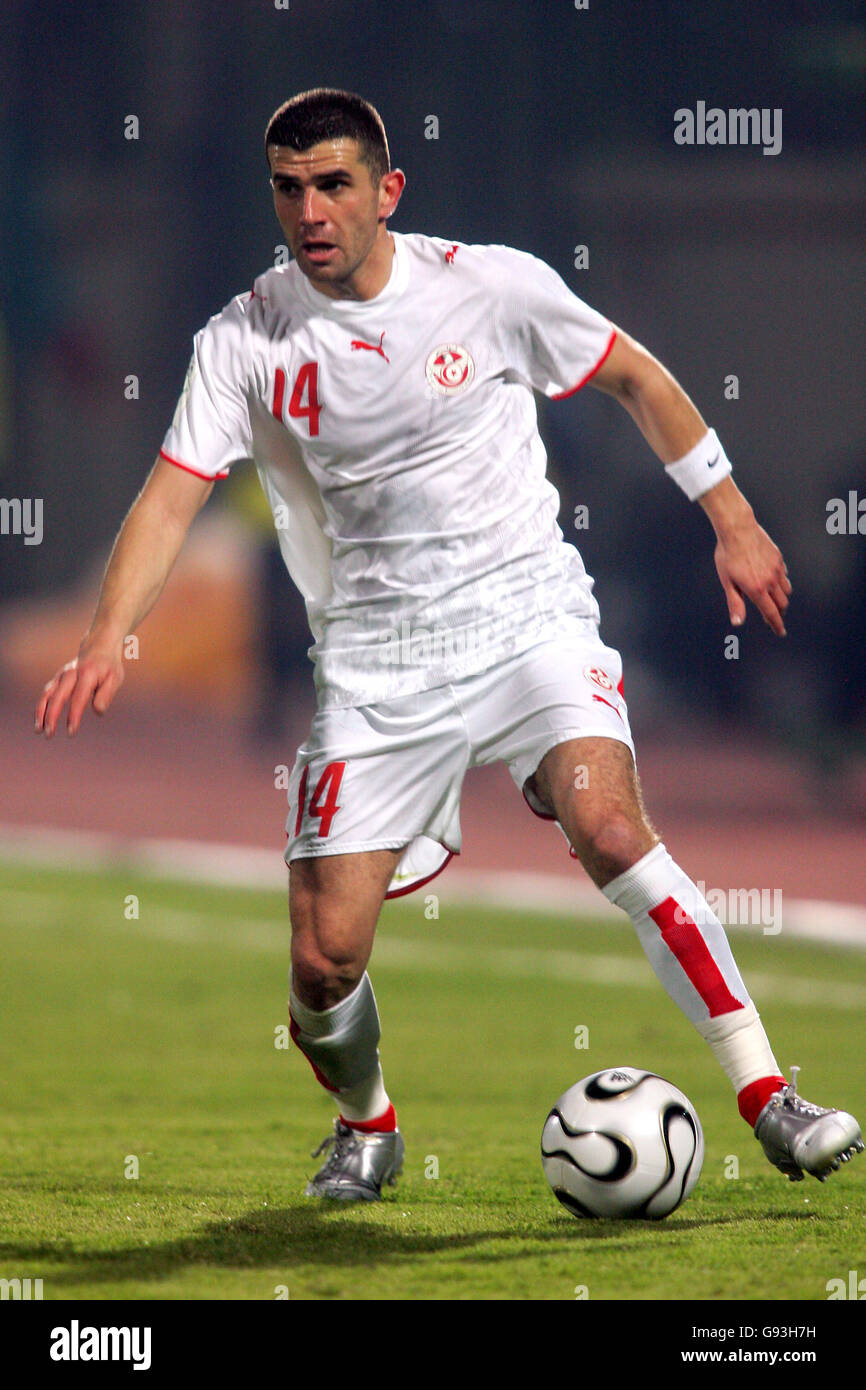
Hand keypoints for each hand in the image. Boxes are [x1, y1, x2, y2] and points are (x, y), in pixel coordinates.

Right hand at [35, 635, 124, 737]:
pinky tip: (40, 721)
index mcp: (87, 675)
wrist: (98, 647)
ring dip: (41, 712)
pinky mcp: (57, 679)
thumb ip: (106, 695)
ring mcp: (62, 676)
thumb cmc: (108, 667)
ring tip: (38, 730)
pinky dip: (41, 707)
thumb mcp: (115, 678)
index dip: (74, 716)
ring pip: (47, 695)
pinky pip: (47, 693)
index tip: (71, 732)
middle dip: (51, 716)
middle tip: (49, 734)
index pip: (78, 699)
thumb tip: (98, 711)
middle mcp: (71, 674)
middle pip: (57, 697)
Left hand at [713, 519, 791, 636]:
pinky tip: (773, 581)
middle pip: (782, 604)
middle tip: (773, 618)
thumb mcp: (727, 582)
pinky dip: (781, 583)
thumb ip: (735, 603)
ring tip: (774, 601)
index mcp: (757, 589)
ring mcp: (776, 569)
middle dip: (779, 613)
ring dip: (782, 599)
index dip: (776, 625)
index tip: (780, 632)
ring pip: (786, 590)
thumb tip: (738, 623)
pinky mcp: (778, 558)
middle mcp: (770, 581)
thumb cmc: (728, 556)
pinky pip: (784, 575)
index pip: (771, 613)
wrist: (738, 530)